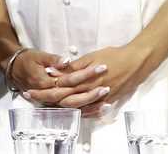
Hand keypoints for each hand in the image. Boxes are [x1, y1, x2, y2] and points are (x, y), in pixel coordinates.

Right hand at [12, 50, 108, 108]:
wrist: (15, 68)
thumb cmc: (28, 60)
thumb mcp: (39, 56)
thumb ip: (53, 59)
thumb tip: (66, 61)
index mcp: (45, 82)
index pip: (69, 79)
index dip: (86, 74)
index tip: (101, 67)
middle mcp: (50, 94)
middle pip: (74, 96)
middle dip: (92, 92)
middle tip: (108, 85)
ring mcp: (53, 101)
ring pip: (74, 107)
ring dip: (91, 104)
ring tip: (107, 98)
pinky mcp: (56, 103)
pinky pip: (73, 111)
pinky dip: (86, 112)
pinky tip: (99, 109)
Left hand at [36, 44, 157, 117]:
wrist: (136, 62)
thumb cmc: (113, 56)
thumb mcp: (91, 57)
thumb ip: (73, 66)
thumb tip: (55, 71)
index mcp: (84, 79)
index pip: (60, 87)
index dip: (45, 89)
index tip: (31, 89)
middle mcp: (90, 91)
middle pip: (64, 99)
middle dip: (47, 99)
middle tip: (31, 97)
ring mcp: (99, 98)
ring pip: (77, 106)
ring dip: (62, 106)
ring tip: (48, 105)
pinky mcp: (108, 101)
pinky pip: (92, 110)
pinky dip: (81, 111)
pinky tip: (74, 111)